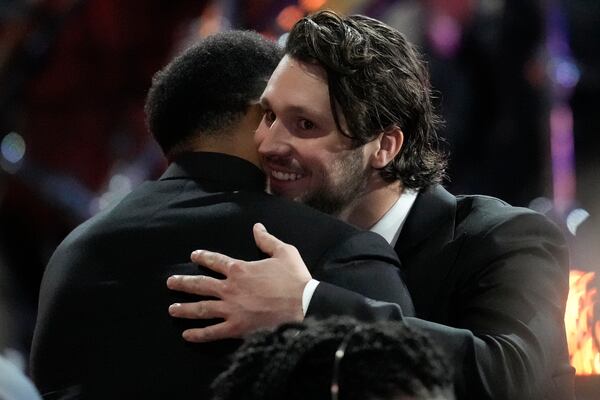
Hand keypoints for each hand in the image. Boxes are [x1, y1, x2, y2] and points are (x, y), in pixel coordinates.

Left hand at [167, 223, 311, 341]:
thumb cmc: (295, 279)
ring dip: (185, 308)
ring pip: (201, 308)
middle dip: (183, 283)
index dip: (203, 257)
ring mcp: (231, 309)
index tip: (193, 255)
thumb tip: (256, 227)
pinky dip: (199, 334)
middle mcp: (230, 288)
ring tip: (172, 309)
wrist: (303, 306)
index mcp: (240, 269)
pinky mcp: (237, 328)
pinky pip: (213, 332)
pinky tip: (187, 334)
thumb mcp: (284, 252)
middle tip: (170, 283)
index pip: (216, 261)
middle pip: (200, 284)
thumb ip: (267, 240)